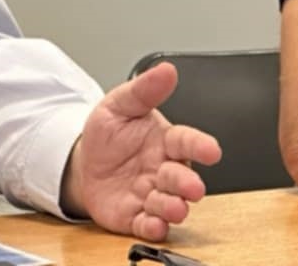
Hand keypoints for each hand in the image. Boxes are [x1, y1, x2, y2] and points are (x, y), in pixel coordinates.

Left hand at [60, 62, 221, 241]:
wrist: (84, 164)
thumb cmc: (109, 135)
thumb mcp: (120, 104)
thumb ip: (144, 90)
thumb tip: (167, 70)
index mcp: (165, 140)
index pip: (186, 140)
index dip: (200, 145)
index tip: (212, 150)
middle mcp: (164, 169)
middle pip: (182, 178)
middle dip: (188, 184)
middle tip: (192, 187)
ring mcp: (151, 194)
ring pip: (170, 204)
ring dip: (174, 208)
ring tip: (175, 208)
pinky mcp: (136, 216)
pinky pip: (148, 225)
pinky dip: (153, 227)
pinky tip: (154, 225)